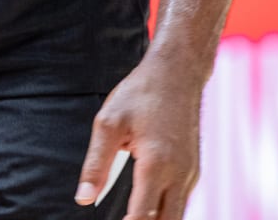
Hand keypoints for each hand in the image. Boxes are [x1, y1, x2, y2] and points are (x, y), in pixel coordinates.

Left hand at [76, 57, 201, 216]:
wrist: (177, 72)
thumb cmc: (141, 94)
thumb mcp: (109, 124)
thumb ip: (95, 165)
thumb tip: (83, 198)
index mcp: (156, 164)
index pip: (141, 216)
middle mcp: (180, 174)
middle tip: (120, 219)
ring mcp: (191, 173)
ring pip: (177, 215)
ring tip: (130, 214)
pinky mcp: (193, 169)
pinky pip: (181, 201)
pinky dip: (165, 210)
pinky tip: (146, 206)